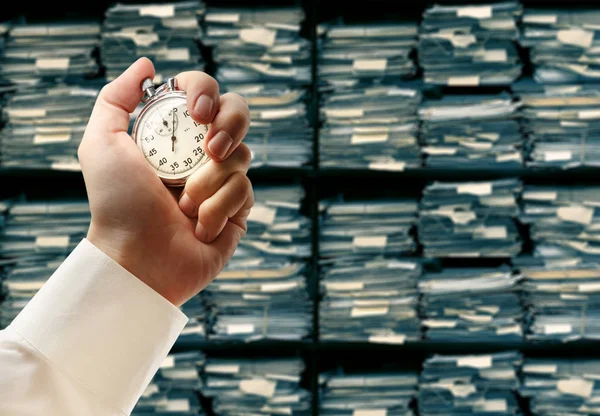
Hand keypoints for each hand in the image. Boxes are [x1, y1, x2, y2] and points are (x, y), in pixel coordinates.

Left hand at [79, 58, 252, 306]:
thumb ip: (116, 98)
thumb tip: (147, 65)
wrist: (138, 257)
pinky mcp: (238, 209)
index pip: (203, 93)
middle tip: (210, 148)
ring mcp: (221, 180)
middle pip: (238, 113)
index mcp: (173, 133)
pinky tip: (198, 226)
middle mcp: (200, 152)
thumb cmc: (117, 204)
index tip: (196, 113)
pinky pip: (246, 191)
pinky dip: (218, 208)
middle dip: (230, 124)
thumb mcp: (102, 144)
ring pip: (242, 155)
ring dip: (210, 181)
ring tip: (184, 204)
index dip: (206, 92)